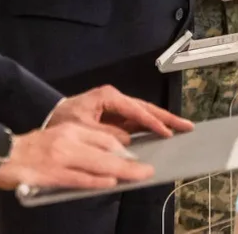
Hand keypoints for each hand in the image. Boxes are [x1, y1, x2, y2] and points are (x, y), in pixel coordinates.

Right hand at [0, 123, 155, 191]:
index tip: (138, 157)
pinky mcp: (52, 175)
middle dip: (130, 161)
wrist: (3, 155)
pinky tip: (110, 183)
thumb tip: (112, 155)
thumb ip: (84, 143)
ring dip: (121, 171)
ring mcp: (60, 158)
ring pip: (97, 164)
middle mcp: (68, 140)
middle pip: (106, 150)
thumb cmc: (34, 149)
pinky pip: (79, 178)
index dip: (125, 147)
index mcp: (71, 130)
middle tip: (147, 170)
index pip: (104, 137)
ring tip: (138, 176)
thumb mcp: (61, 137)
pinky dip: (96, 181)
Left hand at [46, 85, 193, 141]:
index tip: (167, 132)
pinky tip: (163, 133)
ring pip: (144, 113)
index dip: (152, 122)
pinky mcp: (116, 116)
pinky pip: (136, 121)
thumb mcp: (82, 128)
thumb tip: (127, 141)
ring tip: (181, 128)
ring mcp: (116, 107)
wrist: (51, 117)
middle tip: (187, 126)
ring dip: (162, 121)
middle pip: (146, 108)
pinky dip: (150, 126)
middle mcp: (115, 99)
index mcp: (107, 97)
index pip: (136, 110)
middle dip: (167, 118)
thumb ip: (105, 134)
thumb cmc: (64, 119)